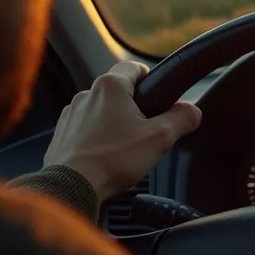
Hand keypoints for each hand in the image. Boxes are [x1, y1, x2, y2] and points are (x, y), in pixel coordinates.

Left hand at [43, 60, 201, 201]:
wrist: (72, 187)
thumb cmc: (112, 160)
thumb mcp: (159, 138)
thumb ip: (181, 119)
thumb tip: (193, 112)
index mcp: (110, 87)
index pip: (134, 67)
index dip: (149, 79)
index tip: (156, 95)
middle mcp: (86, 94)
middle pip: (118, 92)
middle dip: (133, 108)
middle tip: (146, 129)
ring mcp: (71, 115)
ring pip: (100, 111)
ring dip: (112, 123)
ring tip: (124, 148)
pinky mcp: (62, 134)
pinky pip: (84, 129)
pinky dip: (96, 138)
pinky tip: (105, 157)